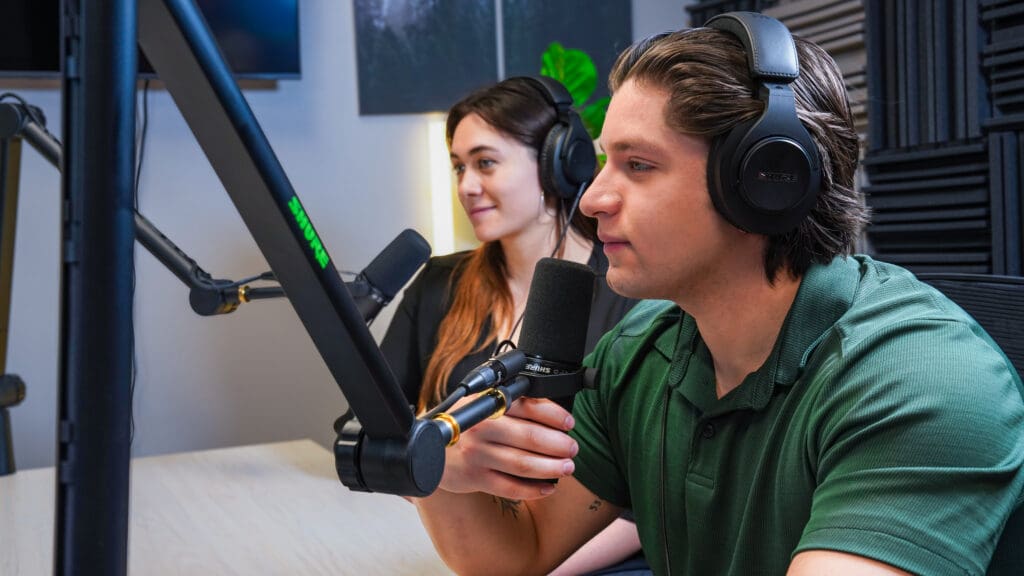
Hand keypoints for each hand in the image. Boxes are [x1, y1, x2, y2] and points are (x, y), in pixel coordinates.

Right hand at [439, 396, 577, 499]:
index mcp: (488, 404)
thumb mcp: (483, 403)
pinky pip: (510, 487)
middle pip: (530, 438)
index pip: (528, 406)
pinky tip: (548, 488)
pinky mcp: (474, 477)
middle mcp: (482, 427)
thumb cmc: (465, 424)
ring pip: (522, 465)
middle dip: (558, 445)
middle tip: (572, 448)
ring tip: (566, 468)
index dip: (554, 415)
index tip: (569, 423)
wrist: (431, 446)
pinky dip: (533, 490)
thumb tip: (553, 414)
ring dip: (550, 468)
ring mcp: (477, 454)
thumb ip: (512, 403)